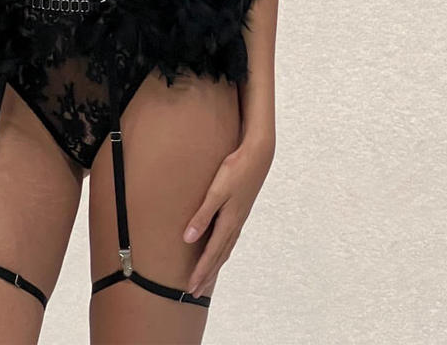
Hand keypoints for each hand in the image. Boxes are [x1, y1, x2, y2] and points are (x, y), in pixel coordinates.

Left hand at [181, 135, 274, 297]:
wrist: (258, 156)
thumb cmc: (235, 171)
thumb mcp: (216, 191)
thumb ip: (202, 215)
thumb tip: (188, 239)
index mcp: (228, 222)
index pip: (211, 254)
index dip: (201, 271)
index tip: (191, 287)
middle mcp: (234, 224)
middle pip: (219, 256)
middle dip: (207, 274)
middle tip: (194, 291)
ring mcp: (239, 218)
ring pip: (225, 249)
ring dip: (215, 264)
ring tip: (206, 277)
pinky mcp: (240, 211)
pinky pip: (229, 238)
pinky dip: (223, 251)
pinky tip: (220, 249)